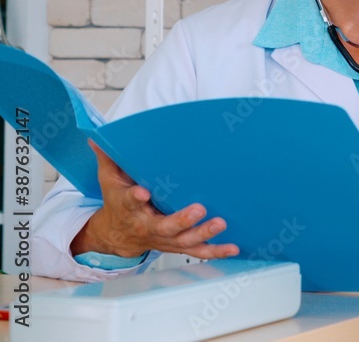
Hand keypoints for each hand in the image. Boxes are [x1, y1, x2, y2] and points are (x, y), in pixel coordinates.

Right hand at [70, 140, 238, 259]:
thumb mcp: (109, 180)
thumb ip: (109, 159)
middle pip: (165, 226)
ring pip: (185, 241)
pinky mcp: (178, 245)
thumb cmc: (118, 203)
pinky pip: (198, 251)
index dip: (135, 198)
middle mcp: (148, 226)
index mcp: (129, 209)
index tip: (143, 192)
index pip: (130, 203)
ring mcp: (165, 239)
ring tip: (220, 223)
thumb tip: (97, 136)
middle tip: (199, 209)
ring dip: (203, 234)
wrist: (117, 236)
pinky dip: (215, 251)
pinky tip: (232, 248)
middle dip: (182, 219)